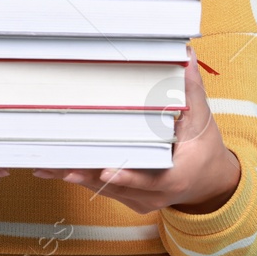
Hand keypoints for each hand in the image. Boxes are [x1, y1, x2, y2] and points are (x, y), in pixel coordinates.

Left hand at [32, 46, 240, 214]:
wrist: (209, 181)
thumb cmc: (204, 147)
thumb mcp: (201, 118)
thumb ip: (189, 89)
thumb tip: (185, 55)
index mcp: (174, 178)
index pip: (149, 180)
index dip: (126, 177)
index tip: (104, 171)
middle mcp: (154, 196)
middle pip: (116, 185)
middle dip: (86, 174)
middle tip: (59, 164)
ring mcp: (140, 200)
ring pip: (103, 189)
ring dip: (76, 176)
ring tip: (47, 166)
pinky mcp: (129, 199)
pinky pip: (102, 189)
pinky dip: (81, 177)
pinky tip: (55, 169)